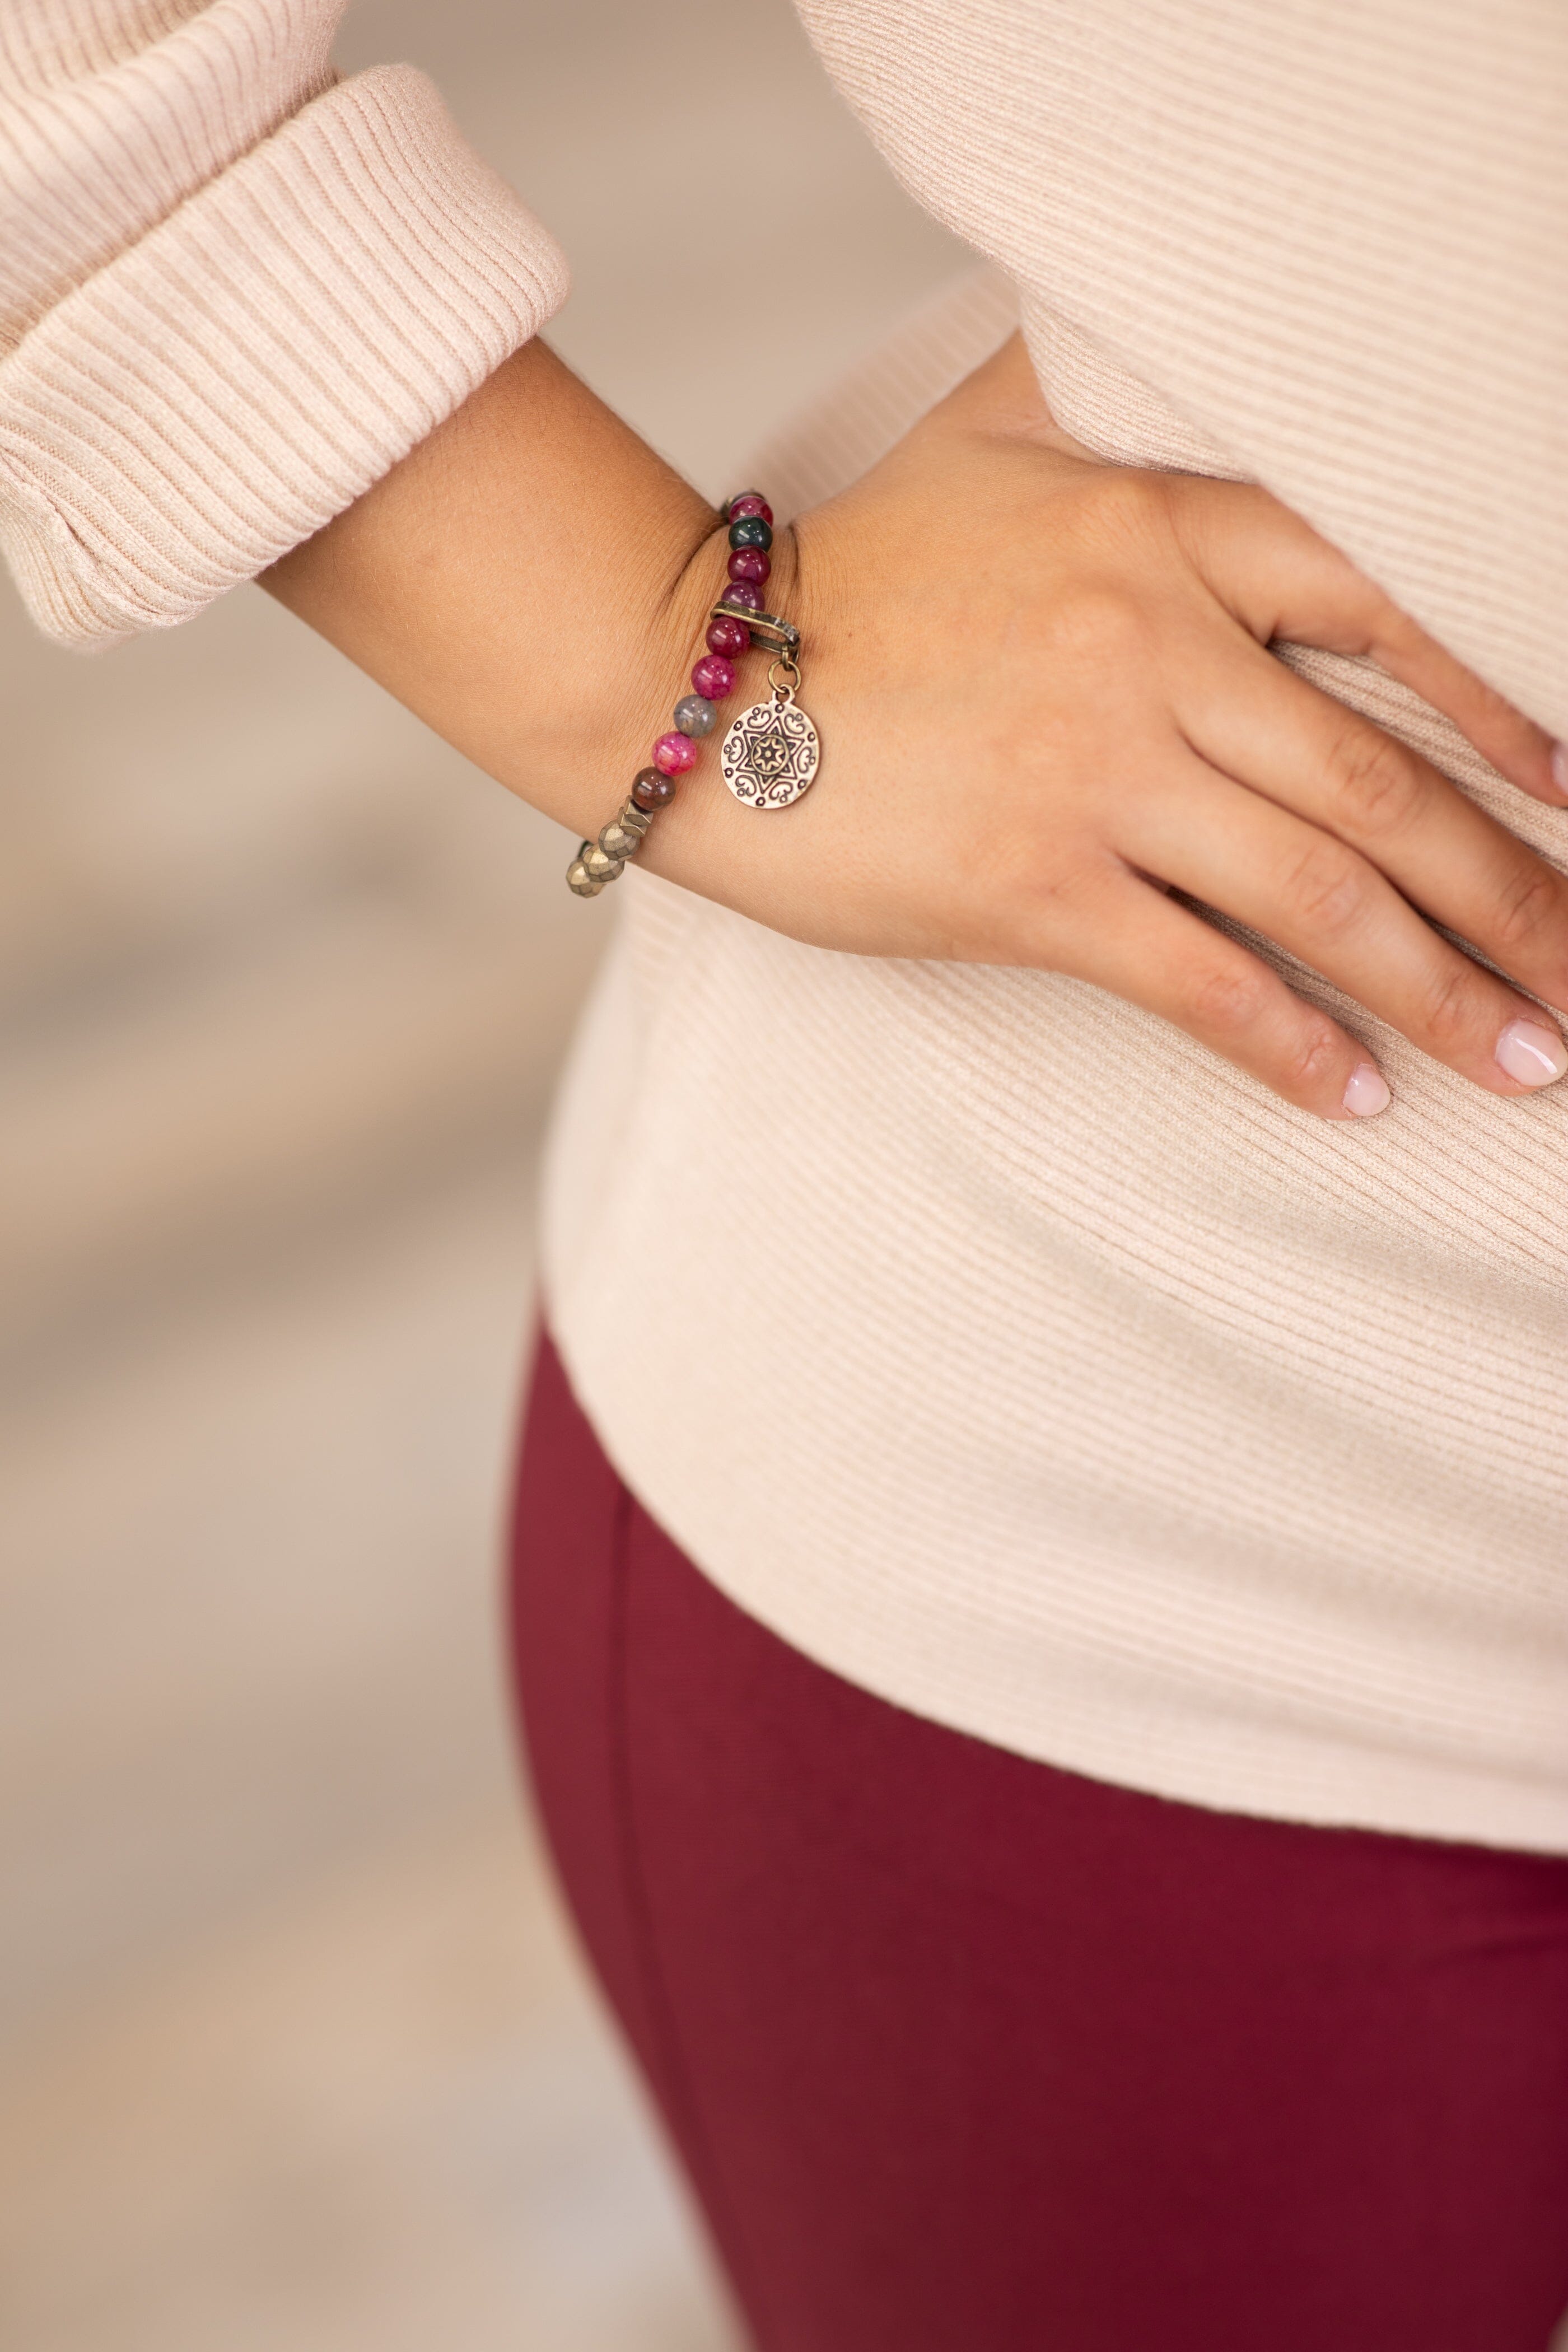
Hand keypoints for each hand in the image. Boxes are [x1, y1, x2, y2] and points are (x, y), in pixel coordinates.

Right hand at [646, 335, 1567, 1117]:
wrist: (677, 672)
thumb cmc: (842, 569)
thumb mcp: (986, 430)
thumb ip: (1108, 399)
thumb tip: (1182, 352)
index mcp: (1157, 531)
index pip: (1386, 611)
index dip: (1498, 706)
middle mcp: (1150, 648)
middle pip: (1381, 783)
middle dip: (1509, 892)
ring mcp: (1094, 773)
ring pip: (1316, 891)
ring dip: (1440, 986)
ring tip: (1525, 1059)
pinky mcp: (1029, 886)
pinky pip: (1197, 980)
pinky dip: (1291, 1045)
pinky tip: (1358, 1095)